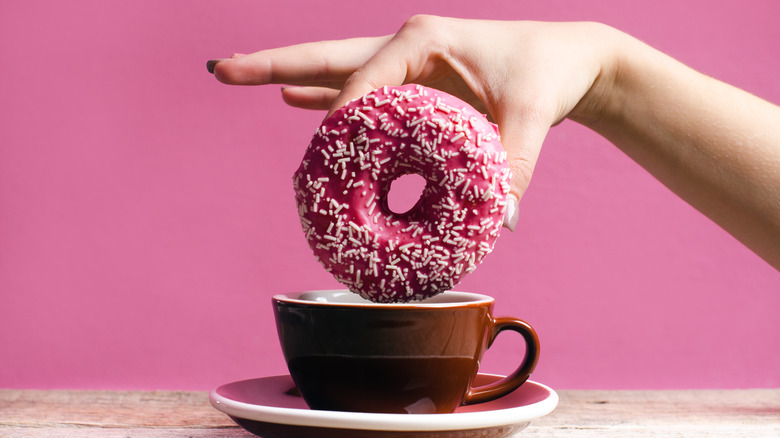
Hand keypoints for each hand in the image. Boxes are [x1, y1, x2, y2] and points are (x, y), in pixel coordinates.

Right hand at [210, 16, 621, 222]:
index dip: (338, 114)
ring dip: (288, 79)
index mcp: (422, 41)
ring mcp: (404, 65)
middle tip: (221, 69)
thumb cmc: (547, 73)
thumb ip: (513, 166)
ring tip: (238, 78)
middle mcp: (405, 47)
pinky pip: (357, 91)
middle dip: (273, 66)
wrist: (568, 59)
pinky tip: (295, 103)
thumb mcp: (530, 116)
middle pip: (326, 59)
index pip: (364, 79)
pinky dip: (325, 99)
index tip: (323, 151)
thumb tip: (498, 223)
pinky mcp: (411, 83)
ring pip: (334, 72)